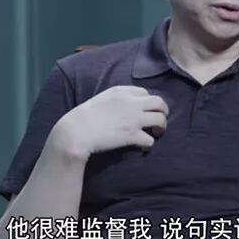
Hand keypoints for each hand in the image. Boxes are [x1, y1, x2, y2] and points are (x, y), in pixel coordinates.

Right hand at [50, 85, 168, 160]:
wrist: (75, 132)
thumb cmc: (83, 117)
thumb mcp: (101, 99)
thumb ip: (116, 100)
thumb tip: (127, 106)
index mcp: (122, 92)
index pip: (145, 92)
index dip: (148, 102)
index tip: (145, 110)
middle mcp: (131, 103)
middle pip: (159, 102)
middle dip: (163, 111)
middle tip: (158, 121)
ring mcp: (133, 119)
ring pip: (160, 119)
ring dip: (161, 127)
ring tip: (156, 132)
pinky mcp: (132, 135)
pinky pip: (150, 139)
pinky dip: (148, 143)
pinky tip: (142, 146)